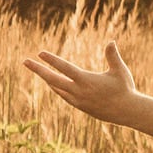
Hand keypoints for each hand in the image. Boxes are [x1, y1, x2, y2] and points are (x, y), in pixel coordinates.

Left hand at [23, 41, 137, 122]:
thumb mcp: (120, 70)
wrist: (126, 111)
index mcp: (86, 80)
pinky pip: (63, 95)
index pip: (65, 68)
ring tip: (39, 71)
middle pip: (53, 79)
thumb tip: (111, 41)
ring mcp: (77, 100)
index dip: (52, 60)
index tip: (40, 53)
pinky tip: (53, 84)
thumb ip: (113, 56)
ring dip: (47, 78)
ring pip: (56, 88)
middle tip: (25, 61)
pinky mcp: (80, 106)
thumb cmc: (125, 88)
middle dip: (38, 69)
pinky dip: (56, 88)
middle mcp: (78, 91)